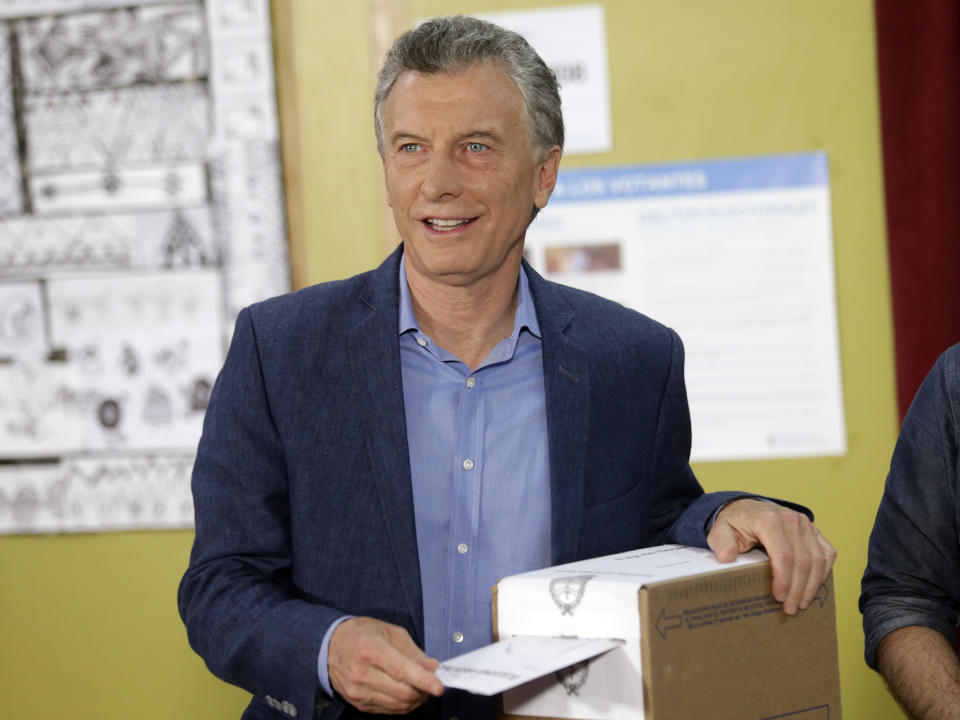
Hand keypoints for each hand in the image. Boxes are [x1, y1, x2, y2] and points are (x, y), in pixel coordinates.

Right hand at [328, 616, 443, 713]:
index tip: (439, 686)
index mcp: (370, 649)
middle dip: (424, 690)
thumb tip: (432, 668)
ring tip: (421, 685)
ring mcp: (358, 691)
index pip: (401, 671)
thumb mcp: (390, 631)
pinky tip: (407, 691)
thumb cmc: (362, 634)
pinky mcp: (358, 703)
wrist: (330, 646)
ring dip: (416, 698)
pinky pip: (389, 710)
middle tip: (433, 681)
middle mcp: (361, 673)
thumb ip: (413, 652)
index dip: (423, 680)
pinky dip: (403, 703)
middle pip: (402, 692)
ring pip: (398, 704)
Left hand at [707, 498, 835, 614]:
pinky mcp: (814, 530)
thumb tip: (727, 557)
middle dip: (798, 589)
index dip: (784, 580)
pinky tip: (813, 588)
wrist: (747, 509)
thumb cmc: (735, 523)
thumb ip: (722, 543)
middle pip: (802, 561)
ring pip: (818, 560)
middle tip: (790, 609)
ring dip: (812, 585)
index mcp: (768, 520)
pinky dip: (824, 573)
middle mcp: (791, 519)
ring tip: (801, 603)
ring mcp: (805, 524)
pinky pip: (827, 554)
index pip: (783, 555)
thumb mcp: (720, 531)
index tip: (779, 598)